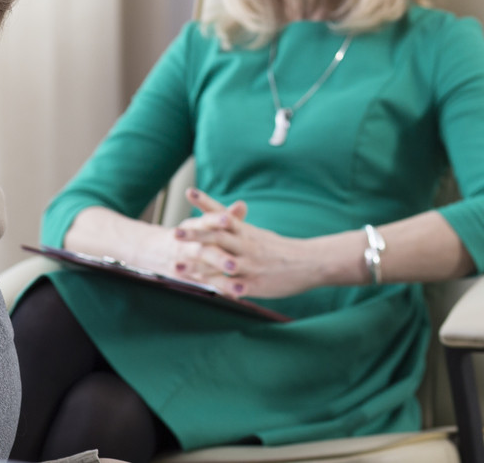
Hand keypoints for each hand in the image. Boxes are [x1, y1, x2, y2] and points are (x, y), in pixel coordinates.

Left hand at [172, 188, 316, 298]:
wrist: (309, 263)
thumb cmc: (278, 248)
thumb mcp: (255, 233)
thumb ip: (235, 224)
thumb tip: (218, 213)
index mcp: (245, 231)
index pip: (222, 213)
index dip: (205, 202)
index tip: (189, 192)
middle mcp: (246, 245)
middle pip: (218, 237)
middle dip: (195, 235)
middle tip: (174, 233)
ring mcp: (251, 265)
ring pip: (222, 263)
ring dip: (198, 266)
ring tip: (177, 267)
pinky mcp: (256, 284)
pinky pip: (235, 287)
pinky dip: (220, 288)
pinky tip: (204, 291)